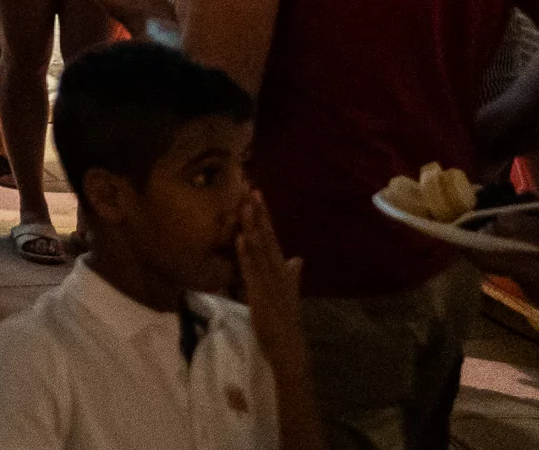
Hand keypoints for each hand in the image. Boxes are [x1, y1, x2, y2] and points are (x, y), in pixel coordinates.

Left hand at [235, 193, 311, 367]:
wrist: (290, 348)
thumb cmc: (285, 322)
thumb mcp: (288, 294)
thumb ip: (292, 275)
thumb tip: (297, 258)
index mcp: (283, 271)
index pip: (273, 238)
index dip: (266, 218)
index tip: (258, 196)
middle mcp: (278, 273)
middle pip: (268, 239)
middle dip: (260, 215)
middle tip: (252, 190)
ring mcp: (270, 282)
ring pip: (260, 250)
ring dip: (252, 228)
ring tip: (245, 207)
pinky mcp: (260, 294)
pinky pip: (252, 271)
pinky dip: (247, 254)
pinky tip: (241, 239)